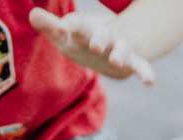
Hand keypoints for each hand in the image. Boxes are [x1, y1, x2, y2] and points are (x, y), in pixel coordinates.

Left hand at [29, 7, 155, 85]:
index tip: (58, 28)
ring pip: (120, 50)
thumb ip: (50, 26)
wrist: (112, 46)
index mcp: (84, 29)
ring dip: (119, 55)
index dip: (66, 26)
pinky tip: (151, 82)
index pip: (74, 25)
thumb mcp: (66, 35)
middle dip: (98, 39)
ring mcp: (117, 48)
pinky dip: (146, 73)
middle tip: (95, 46)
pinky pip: (140, 66)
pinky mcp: (130, 61)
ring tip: (117, 63)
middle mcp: (102, 36)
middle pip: (99, 36)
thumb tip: (32, 14)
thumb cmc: (81, 40)